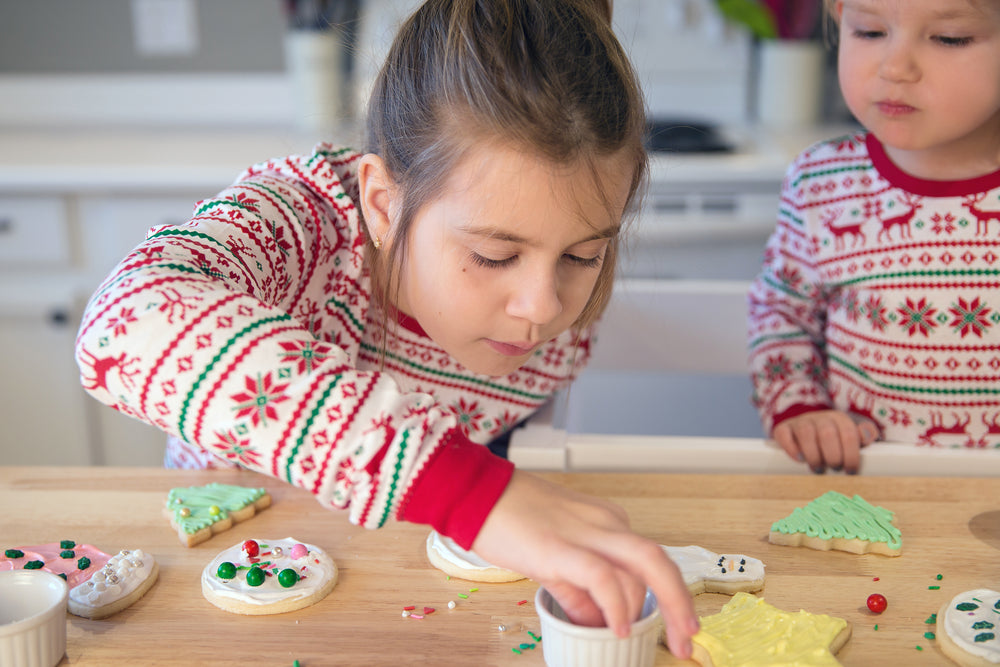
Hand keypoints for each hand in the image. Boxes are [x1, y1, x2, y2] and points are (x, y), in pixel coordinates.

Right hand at [471, 470, 698, 658]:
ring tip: (658, 638)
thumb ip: (578, 591)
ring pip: (643, 564)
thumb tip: (596, 623)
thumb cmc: (508, 519)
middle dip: (680, 602)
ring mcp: (584, 532)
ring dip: (659, 605)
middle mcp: (605, 523)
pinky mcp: (558, 546)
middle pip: (659, 561)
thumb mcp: (552, 558)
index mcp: (606, 522)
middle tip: (688, 639)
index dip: (668, 597)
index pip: (649, 562)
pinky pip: (601, 575)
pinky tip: (615, 628)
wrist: (473, 493)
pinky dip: (615, 604)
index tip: (675, 626)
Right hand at [772, 410, 879, 473]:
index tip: (850, 470)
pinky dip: (791, 448)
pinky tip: (799, 459)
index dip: (851, 455)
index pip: (848, 434)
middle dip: (832, 456)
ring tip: (817, 468)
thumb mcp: (851, 437)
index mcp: (839, 419)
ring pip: (806, 432)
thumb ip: (864, 436)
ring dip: (813, 455)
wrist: (807, 430)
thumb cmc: (834, 441)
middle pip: (827, 433)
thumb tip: (867, 435)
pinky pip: (784, 434)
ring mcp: (800, 422)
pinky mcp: (783, 428)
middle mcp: (820, 417)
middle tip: (833, 468)